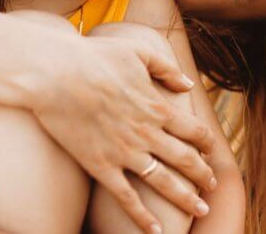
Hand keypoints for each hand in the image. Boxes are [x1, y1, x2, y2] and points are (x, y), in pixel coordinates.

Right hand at [29, 33, 215, 232]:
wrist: (53, 73)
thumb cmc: (93, 56)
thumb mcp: (137, 51)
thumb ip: (166, 68)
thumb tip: (188, 84)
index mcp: (157, 106)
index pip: (195, 131)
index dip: (207, 144)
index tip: (212, 153)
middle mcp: (146, 133)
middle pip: (186, 160)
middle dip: (204, 175)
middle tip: (212, 186)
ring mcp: (124, 152)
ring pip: (164, 183)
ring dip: (186, 198)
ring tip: (200, 209)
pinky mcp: (100, 166)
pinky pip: (127, 198)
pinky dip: (143, 218)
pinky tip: (155, 231)